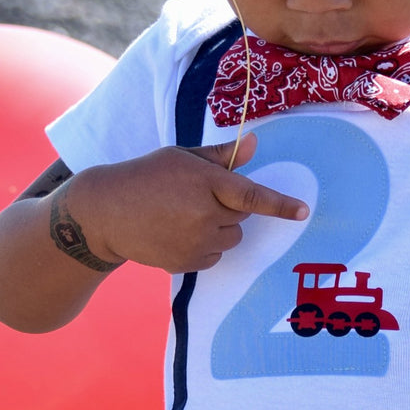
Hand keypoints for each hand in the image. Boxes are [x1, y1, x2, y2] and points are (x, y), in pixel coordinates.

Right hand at [68, 129, 308, 272]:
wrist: (106, 213)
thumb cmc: (147, 176)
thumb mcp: (182, 157)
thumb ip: (221, 156)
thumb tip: (254, 145)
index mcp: (205, 183)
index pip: (252, 196)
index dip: (280, 205)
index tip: (303, 211)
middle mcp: (203, 215)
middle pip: (242, 216)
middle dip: (229, 207)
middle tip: (197, 197)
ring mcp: (195, 243)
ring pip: (232, 238)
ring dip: (219, 228)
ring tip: (185, 216)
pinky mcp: (186, 263)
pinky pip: (215, 256)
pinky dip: (206, 247)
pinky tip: (178, 233)